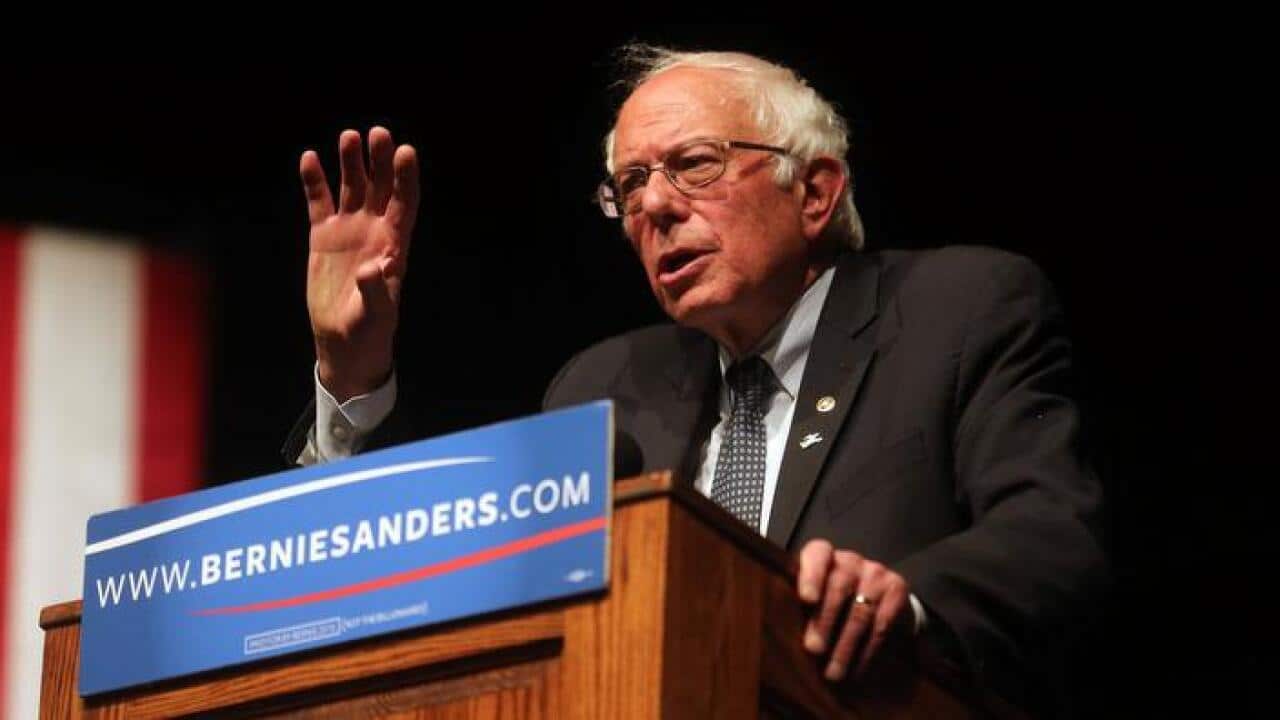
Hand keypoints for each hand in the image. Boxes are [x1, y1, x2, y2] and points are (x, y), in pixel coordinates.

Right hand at [300, 127, 418, 401]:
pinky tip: (309, 157)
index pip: (404, 203)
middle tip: (378, 133)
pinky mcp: (323, 237)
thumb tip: (376, 266)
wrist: (343, 341)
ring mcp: (348, 231)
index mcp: (394, 245)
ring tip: (348, 136)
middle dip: (380, 161)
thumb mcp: (375, 315)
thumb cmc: (368, 330)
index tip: (406, 152)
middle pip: (380, 187)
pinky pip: (319, 202)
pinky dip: (314, 181)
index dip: (406, 178)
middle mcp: (374, 231)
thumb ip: (376, 290)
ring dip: (351, 162)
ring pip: (352, 188)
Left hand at [796, 539, 911, 681]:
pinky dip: (867, 651)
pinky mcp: (897, 589)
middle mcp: (851, 560)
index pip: (817, 554)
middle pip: (838, 587)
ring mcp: (876, 573)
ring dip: (845, 646)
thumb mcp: (814, 596)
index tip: (807, 599)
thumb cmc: (832, 599)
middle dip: (824, 622)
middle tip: (814, 649)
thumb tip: (782, 634)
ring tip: (833, 672)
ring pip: (859, 611)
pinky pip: (881, 625)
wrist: (879, 597)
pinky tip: (856, 668)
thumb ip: (800, 607)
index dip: (811, 575)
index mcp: (824, 556)